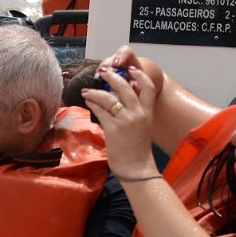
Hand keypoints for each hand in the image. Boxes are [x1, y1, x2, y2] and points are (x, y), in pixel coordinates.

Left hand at [82, 59, 157, 179]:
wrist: (137, 167)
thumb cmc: (138, 149)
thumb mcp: (143, 126)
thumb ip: (135, 112)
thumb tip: (121, 99)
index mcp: (147, 112)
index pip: (148, 87)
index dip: (139, 75)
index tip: (130, 69)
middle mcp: (138, 113)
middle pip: (125, 87)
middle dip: (112, 76)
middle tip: (103, 72)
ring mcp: (126, 120)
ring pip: (108, 97)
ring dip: (95, 91)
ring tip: (87, 90)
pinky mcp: (113, 128)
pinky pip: (100, 110)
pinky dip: (92, 103)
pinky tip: (87, 101)